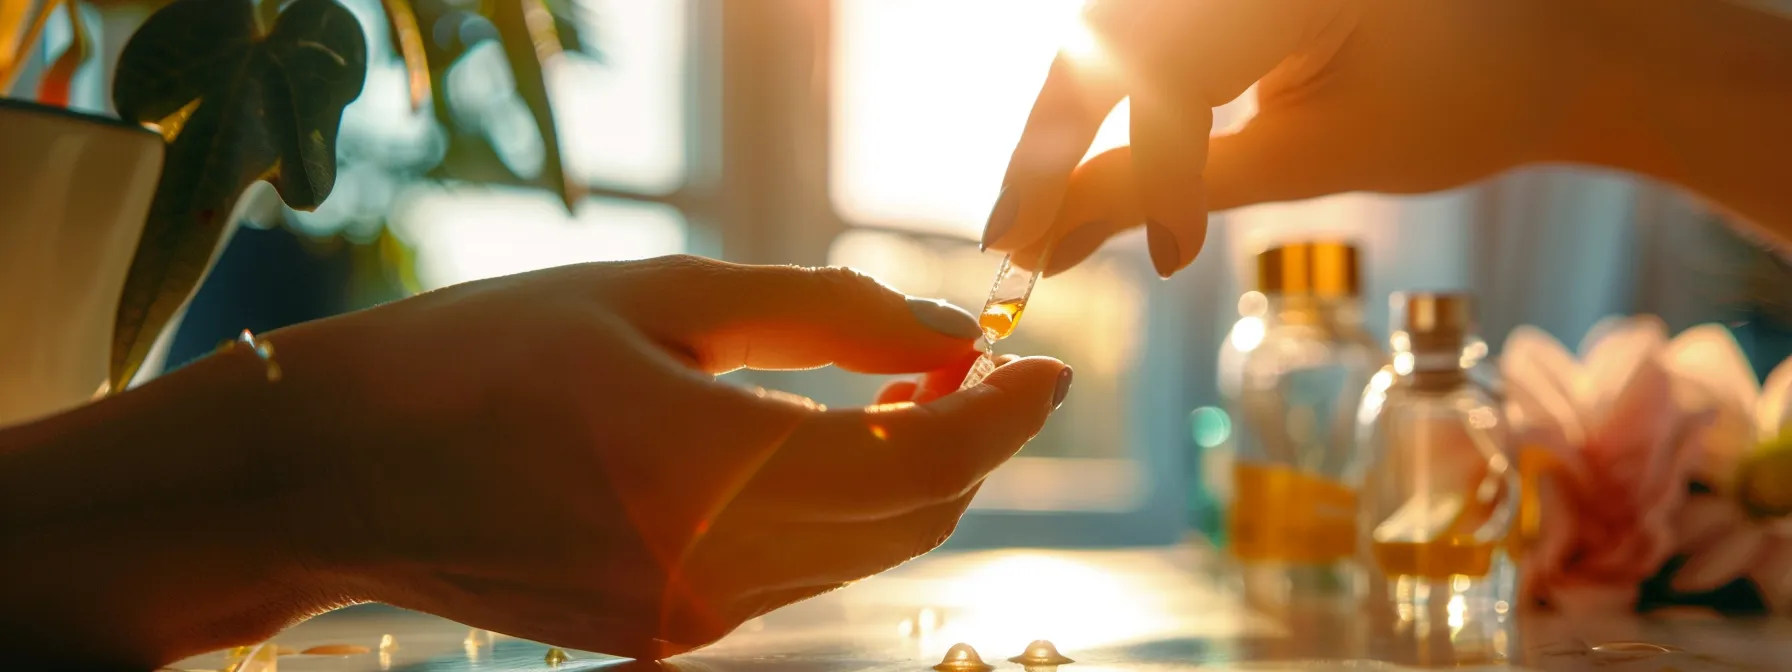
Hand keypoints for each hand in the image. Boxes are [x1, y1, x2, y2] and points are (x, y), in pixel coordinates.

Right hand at [270, 255, 1071, 659]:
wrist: (337, 471)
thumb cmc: (482, 352)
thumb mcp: (655, 294)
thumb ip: (820, 312)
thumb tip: (942, 329)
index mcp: (702, 464)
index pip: (917, 457)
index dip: (1002, 412)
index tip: (1044, 365)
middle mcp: (706, 567)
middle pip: (910, 518)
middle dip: (967, 442)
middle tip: (969, 362)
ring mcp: (684, 620)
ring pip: (862, 554)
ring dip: (904, 476)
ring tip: (894, 388)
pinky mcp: (661, 639)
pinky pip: (795, 573)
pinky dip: (834, 511)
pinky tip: (808, 445)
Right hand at [983, 0, 1582, 276]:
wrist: (1551, 35)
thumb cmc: (1464, 98)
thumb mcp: (1319, 152)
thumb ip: (1181, 187)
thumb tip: (1058, 240)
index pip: (1171, 69)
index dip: (1154, 170)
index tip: (1163, 262)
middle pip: (1102, 35)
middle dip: (1049, 144)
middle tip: (1009, 243)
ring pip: (1104, 29)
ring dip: (1061, 122)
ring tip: (1029, 215)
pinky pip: (1136, 24)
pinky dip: (1102, 91)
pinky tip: (1073, 158)